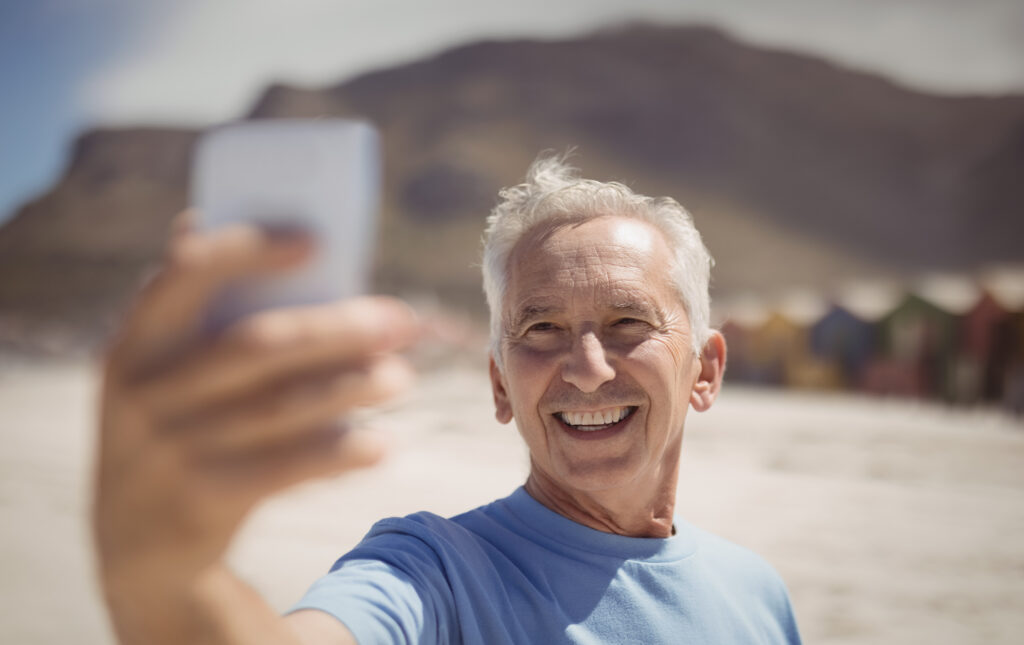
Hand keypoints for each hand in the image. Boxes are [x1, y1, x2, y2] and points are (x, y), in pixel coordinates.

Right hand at [93, 216, 418, 597]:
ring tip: (402, 377)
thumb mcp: (165, 373)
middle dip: (336, 329)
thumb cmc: (176, 426)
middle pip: (256, 345)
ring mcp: (171, 449)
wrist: (135, 541)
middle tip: (402, 320)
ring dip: (351, 387)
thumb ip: (203, 313)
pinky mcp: (203, 500)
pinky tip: (383, 443)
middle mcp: (145, 392)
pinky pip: (285, 469)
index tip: (315, 241)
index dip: (247, 250)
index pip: (184, 276)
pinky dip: (339, 454)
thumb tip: (237, 227)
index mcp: (137, 341)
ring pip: (280, 408)